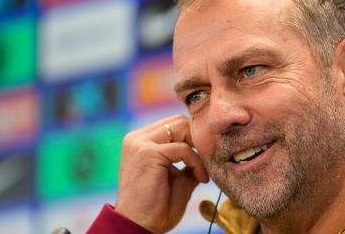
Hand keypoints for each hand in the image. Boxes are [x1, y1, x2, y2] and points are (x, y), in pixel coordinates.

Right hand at [115, 115, 208, 232]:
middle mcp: (137, 138)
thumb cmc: (156, 207)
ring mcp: (140, 144)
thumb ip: (188, 162)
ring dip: (198, 149)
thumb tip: (206, 152)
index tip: (203, 158)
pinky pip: (184, 149)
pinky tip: (200, 179)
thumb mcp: (177, 178)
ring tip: (202, 172)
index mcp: (140, 142)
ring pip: (182, 128)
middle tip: (205, 162)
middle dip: (197, 140)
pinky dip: (197, 163)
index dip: (192, 138)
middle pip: (178, 121)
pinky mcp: (148, 153)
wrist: (138, 226)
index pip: (173, 124)